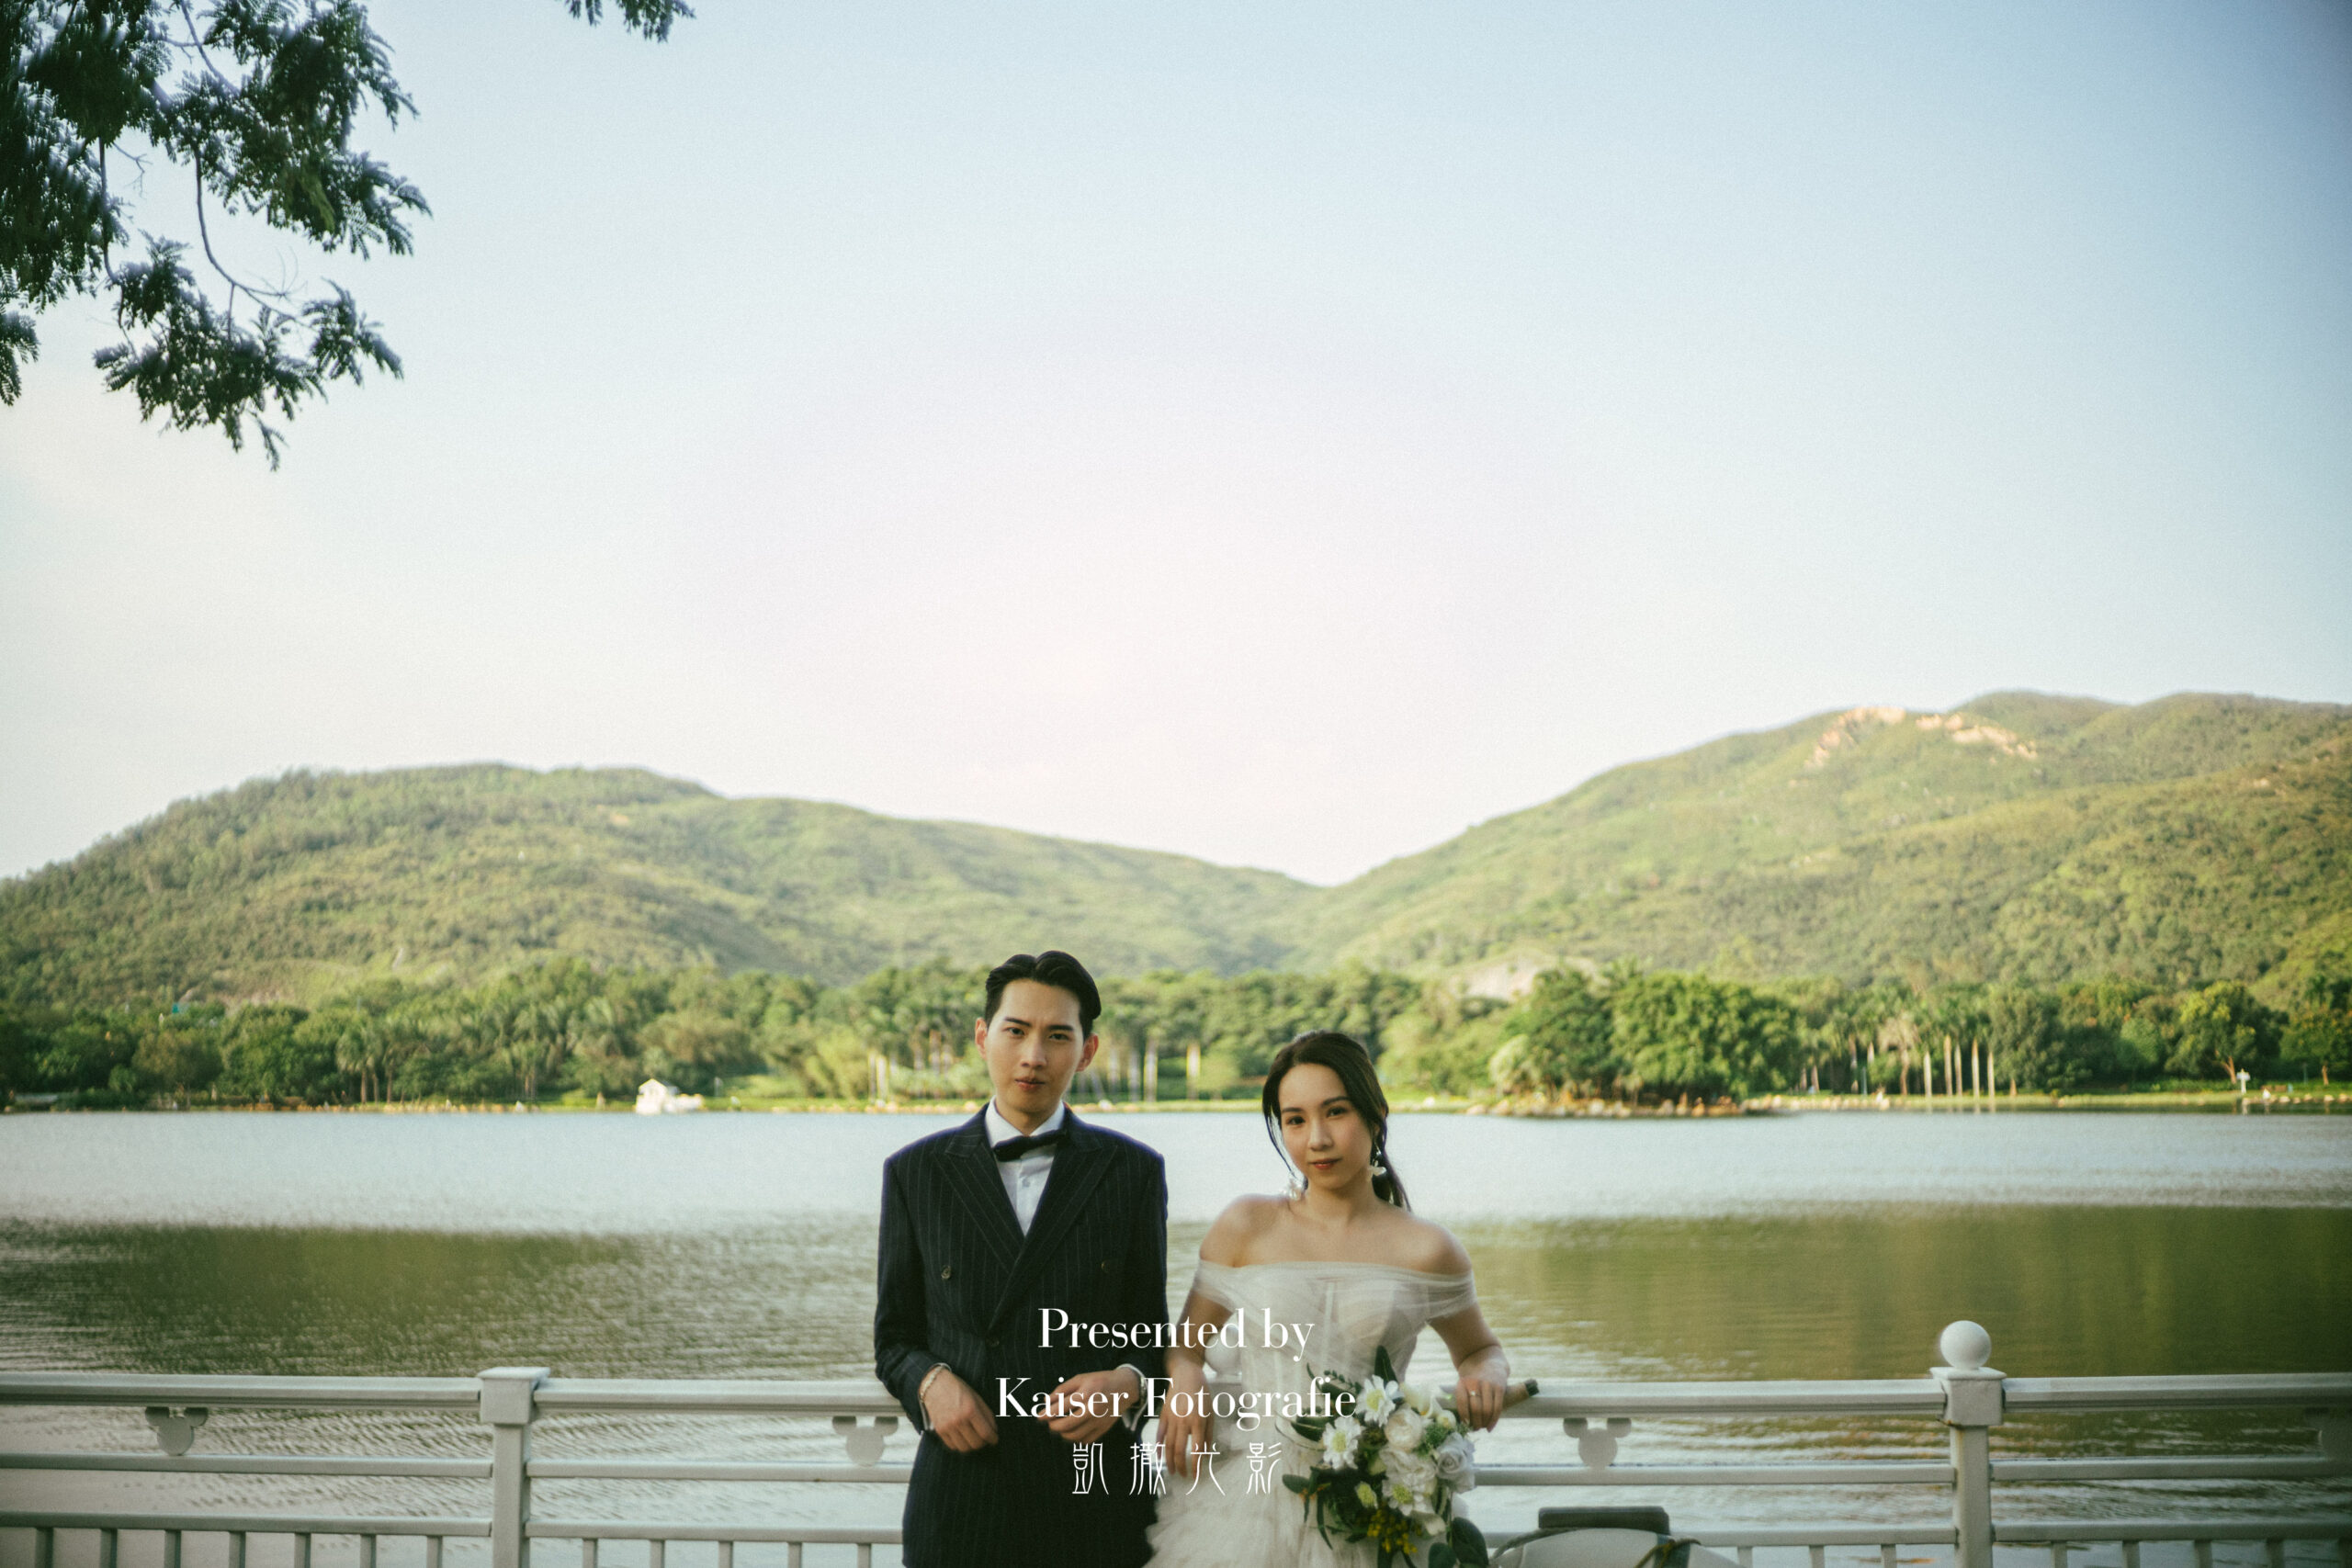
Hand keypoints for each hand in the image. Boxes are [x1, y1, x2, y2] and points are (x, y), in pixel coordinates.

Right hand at [921, 1368, 998, 1452]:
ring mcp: (948, 1426)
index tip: (995, 1439)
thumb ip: (986, 1414)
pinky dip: (960, 1445)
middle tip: (985, 1439)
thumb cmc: (958, 1389)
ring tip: (974, 1439)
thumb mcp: (976, 1397)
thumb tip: (993, 1430)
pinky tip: (963, 1438)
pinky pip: (952, 1446)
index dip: (993, 1439)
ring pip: (964, 1448)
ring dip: (972, 1446)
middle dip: (983, 1443)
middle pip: (976, 1443)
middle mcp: (959, 1420)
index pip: (985, 1433)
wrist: (935, 1384)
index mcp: (970, 1409)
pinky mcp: (939, 1430)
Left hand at [1045, 1367, 1141, 1443]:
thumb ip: (1062, 1389)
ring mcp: (1099, 1421)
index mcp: (1086, 1393)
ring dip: (1063, 1433)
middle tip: (1049, 1422)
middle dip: (1053, 1426)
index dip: (1047, 1414)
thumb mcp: (1080, 1378)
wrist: (1125, 1387)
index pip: (1061, 1407)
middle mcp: (1092, 1409)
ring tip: (1060, 1426)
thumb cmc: (1100, 1380)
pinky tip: (1073, 1430)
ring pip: (1074, 1436)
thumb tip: (1047, 1401)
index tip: (1039, 1417)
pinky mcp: (1103, 1429)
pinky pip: (1085, 1440)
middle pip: (1066, 1425)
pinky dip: (1075, 1438)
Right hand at [1157, 1354, 1210, 1474]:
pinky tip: (1160, 1456)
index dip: (1196, 1465)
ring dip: (1169, 1461)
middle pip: (1179, 1450)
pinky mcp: (1163, 1414)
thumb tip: (1205, 1454)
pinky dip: (1159, 1447)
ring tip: (1172, 1471)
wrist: (1187, 1375)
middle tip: (1183, 1476)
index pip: (1197, 1449)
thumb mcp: (1211, 1413)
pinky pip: (1160, 1434)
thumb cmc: (1202, 1395)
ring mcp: (1171, 1418)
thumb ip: (1207, 1434)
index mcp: (1198, 1421)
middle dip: (1181, 1466)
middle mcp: (1184, 1421)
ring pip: (1168, 1445)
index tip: (1195, 1477)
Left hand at [1452, 1371, 1508, 1431]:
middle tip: (1474, 1429)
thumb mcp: (1463, 1383)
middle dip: (1475, 1423)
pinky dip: (1493, 1421)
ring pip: (1487, 1410)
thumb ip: (1461, 1400)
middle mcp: (1476, 1383)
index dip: (1464, 1416)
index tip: (1465, 1425)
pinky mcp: (1499, 1388)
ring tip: (1482, 1427)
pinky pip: (1497, 1408)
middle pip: (1475, 1408)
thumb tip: (1460, 1422)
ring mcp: (1488, 1385)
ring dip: (1484, 1423)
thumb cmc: (1472, 1378)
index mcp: (1463, 1382)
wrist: (1487, 1361)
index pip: (1462, 1402)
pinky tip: (1489, 1428)